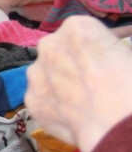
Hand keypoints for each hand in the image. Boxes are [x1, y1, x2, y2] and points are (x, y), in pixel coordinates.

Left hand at [25, 16, 131, 151]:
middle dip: (70, 64)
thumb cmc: (131, 85)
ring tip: (81, 103)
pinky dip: (53, 107)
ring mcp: (35, 73)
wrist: (117, 123)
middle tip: (90, 83)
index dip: (94, 50)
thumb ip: (108, 50)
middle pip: (58, 52)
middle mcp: (49, 45)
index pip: (81, 33)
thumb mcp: (127, 55)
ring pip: (46, 75)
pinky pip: (42, 100)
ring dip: (58, 84)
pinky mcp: (30, 99)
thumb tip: (107, 58)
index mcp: (76, 27)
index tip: (103, 62)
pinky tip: (73, 117)